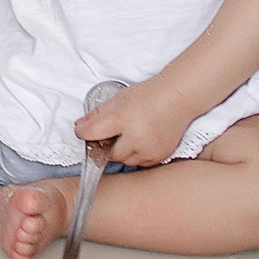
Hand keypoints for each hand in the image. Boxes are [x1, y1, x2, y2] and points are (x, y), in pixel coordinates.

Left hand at [74, 77, 196, 167]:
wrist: (178, 98)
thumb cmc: (148, 96)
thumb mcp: (118, 100)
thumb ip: (97, 115)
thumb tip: (80, 127)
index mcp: (122, 119)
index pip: (92, 133)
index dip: (83, 133)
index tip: (83, 131)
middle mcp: (136, 138)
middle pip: (110, 153)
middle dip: (107, 145)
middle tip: (111, 134)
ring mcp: (149, 149)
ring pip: (126, 160)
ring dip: (122, 152)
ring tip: (128, 135)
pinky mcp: (160, 156)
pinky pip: (141, 163)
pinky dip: (137, 155)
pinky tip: (140, 141)